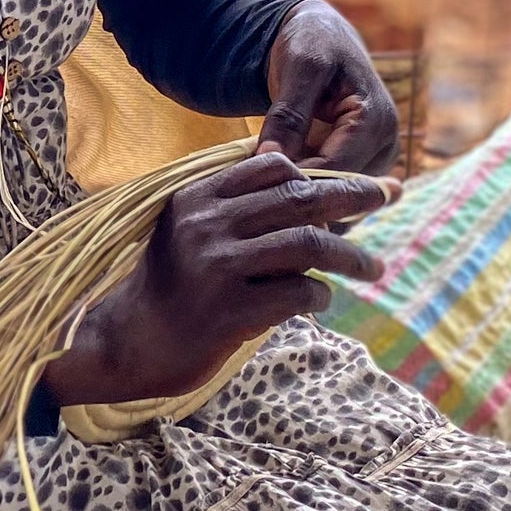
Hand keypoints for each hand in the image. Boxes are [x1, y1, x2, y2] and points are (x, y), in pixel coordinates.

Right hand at [43, 151, 390, 411]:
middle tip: (388, 195)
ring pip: (307, 244)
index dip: (319, 171)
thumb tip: (309, 193)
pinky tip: (320, 300)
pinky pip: (297, 293)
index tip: (352, 178)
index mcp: (196, 197)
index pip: (271, 165)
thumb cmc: (167, 291)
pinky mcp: (227, 312)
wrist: (122, 346)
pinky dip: (318, 295)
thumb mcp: (187, 233)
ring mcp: (215, 267)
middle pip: (300, 197)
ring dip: (350, 254)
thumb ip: (234, 211)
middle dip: (353, 194)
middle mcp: (206, 224)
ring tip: (372, 266)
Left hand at [260, 0, 400, 176]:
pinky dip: (306, 187)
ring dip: (299, 193)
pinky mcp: (365, 164)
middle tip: (251, 187)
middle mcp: (387, 145)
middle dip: (295, 190)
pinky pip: (334, 189)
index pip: (334, 172)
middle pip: (338, 190)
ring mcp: (378, 158)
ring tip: (261, 183)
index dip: (292, 182)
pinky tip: (276, 180)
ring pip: (337, 197)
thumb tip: (270, 159)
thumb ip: (288, 114)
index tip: (251, 184)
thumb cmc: (312, 43)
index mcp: (377, 122)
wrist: (324, 36)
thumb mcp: (299, 68)